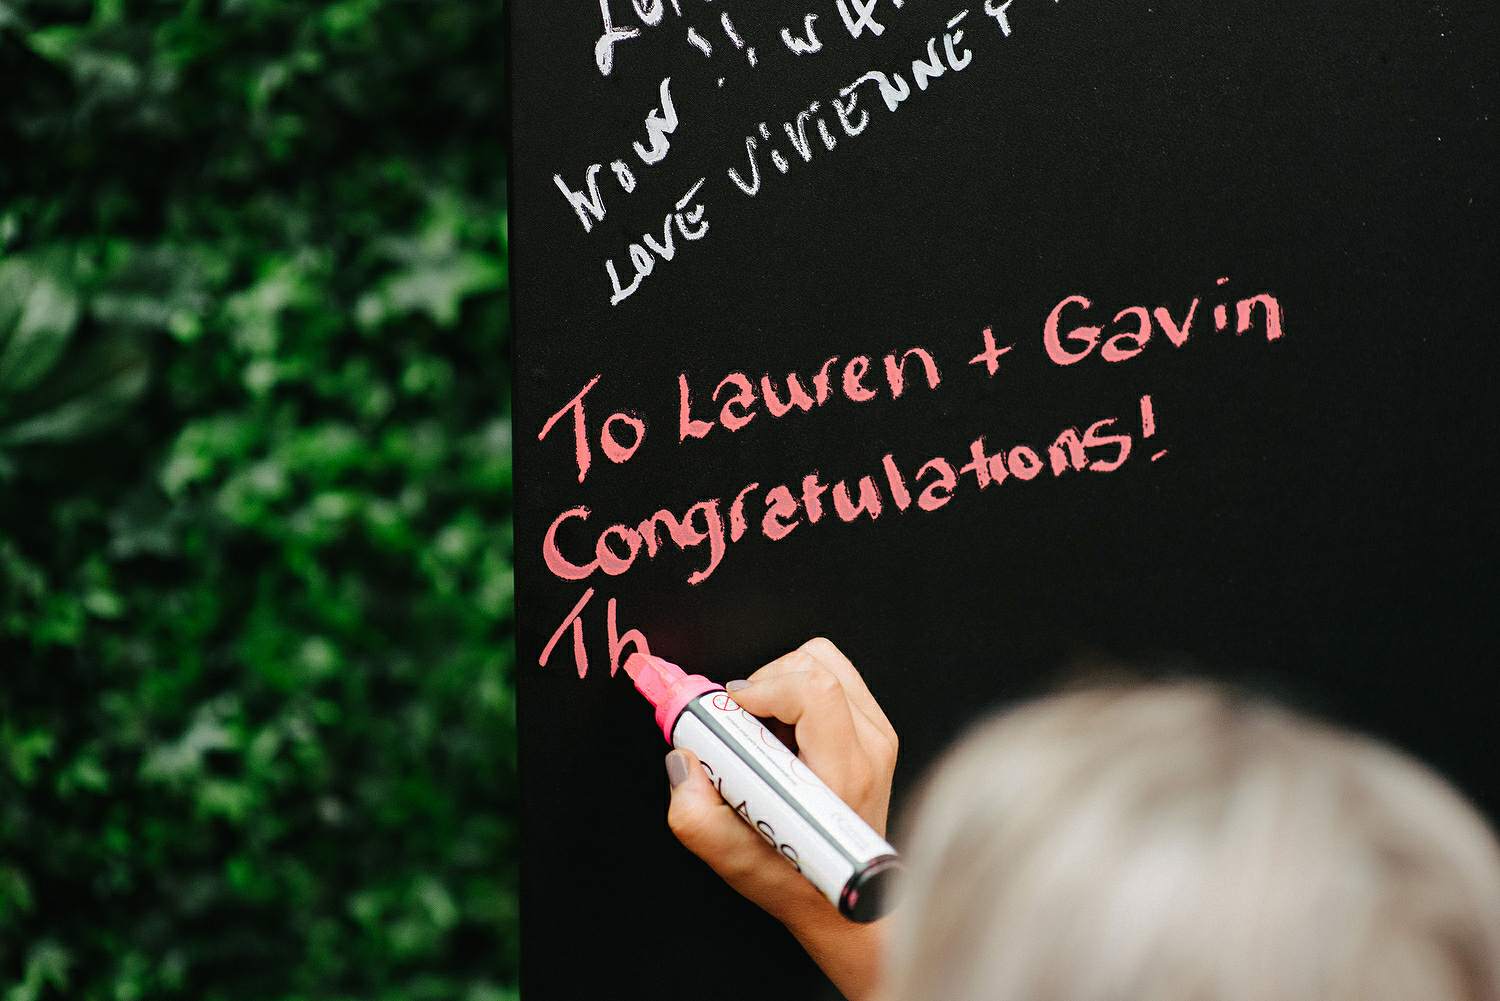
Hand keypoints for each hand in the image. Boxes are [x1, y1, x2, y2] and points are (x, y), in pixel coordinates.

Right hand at [664, 638, 897, 1000]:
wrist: (844, 898)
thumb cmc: (796, 878)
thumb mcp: (735, 861)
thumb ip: (695, 814)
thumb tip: (683, 760)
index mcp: (843, 773)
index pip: (813, 691)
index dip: (759, 688)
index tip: (730, 712)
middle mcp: (869, 747)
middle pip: (814, 664)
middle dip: (764, 684)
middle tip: (743, 728)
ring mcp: (878, 735)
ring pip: (823, 661)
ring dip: (781, 685)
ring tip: (765, 732)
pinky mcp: (876, 729)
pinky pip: (833, 676)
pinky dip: (798, 691)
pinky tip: (785, 733)